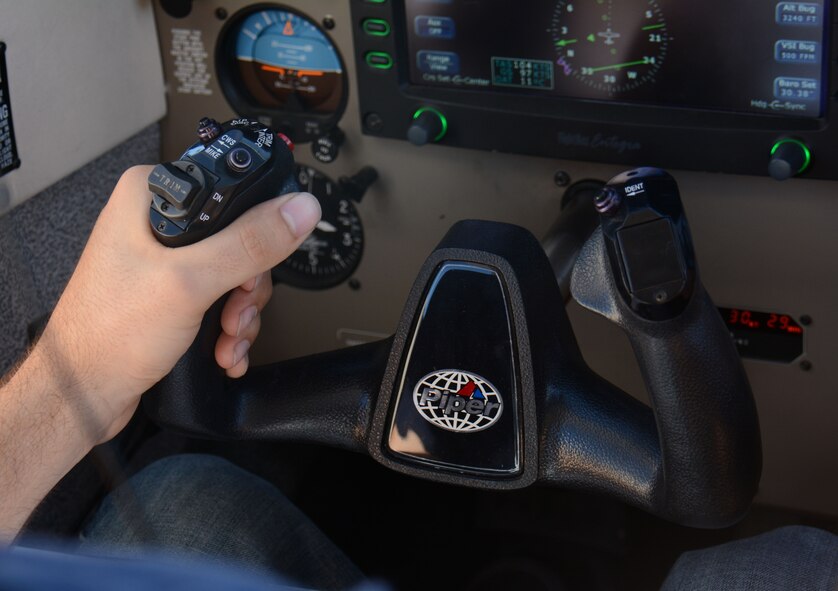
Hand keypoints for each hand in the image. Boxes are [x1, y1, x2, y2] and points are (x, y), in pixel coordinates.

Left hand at [36, 165, 319, 442]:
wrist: (84, 393)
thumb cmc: (107, 335)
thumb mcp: (191, 282)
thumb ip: (249, 243)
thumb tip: (298, 209)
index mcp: (152, 197)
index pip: (231, 192)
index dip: (254, 231)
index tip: (253, 266)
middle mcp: (156, 224)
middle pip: (240, 240)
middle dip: (246, 288)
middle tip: (233, 308)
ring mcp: (164, 262)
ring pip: (235, 276)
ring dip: (240, 316)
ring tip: (225, 338)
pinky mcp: (171, 294)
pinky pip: (221, 301)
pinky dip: (228, 329)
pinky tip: (221, 349)